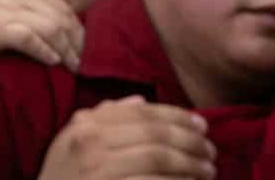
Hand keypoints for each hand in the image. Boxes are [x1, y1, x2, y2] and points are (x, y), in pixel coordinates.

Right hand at [0, 0, 83, 69]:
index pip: (64, 5)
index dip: (77, 27)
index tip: (81, 47)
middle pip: (62, 17)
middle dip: (76, 42)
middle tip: (79, 61)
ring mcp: (9, 8)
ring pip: (52, 28)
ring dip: (66, 51)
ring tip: (71, 67)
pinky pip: (32, 39)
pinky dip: (46, 52)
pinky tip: (52, 62)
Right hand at [38, 97, 215, 179]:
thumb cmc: (63, 178)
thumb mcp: (72, 142)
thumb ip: (104, 117)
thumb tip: (140, 102)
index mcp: (86, 125)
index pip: (141, 113)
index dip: (177, 117)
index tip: (202, 126)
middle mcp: (90, 143)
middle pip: (154, 135)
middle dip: (190, 142)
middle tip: (211, 151)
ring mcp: (99, 171)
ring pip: (158, 160)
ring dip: (189, 165)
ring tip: (208, 171)